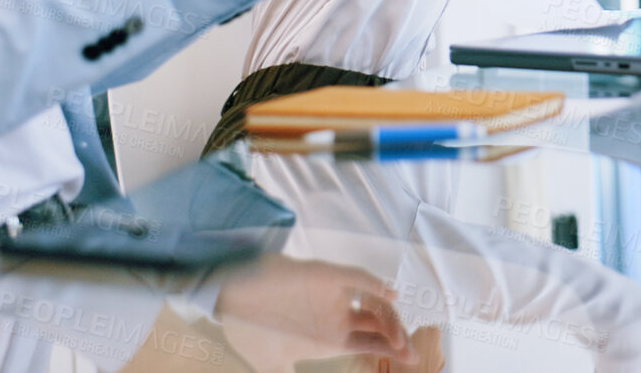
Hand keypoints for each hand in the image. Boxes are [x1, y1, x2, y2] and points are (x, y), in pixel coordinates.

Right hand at [215, 255, 414, 364]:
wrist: (228, 298)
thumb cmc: (252, 329)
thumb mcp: (270, 365)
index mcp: (330, 336)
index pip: (370, 342)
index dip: (391, 350)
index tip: (412, 360)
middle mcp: (336, 315)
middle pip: (378, 322)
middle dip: (396, 337)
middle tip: (411, 354)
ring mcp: (332, 295)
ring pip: (373, 301)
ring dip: (389, 318)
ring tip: (399, 339)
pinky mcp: (323, 276)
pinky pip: (353, 277)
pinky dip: (373, 283)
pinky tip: (390, 294)